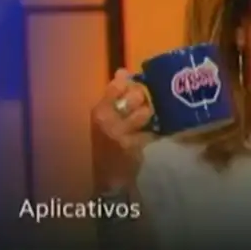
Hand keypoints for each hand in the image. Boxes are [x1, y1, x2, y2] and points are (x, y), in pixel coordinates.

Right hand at [91, 69, 154, 185]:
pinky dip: (152, 135)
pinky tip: (147, 138)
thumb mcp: (104, 119)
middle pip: (135, 95)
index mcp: (98, 110)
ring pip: (145, 112)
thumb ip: (113, 96)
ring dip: (149, 118)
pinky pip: (151, 132)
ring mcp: (119, 132)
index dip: (130, 84)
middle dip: (143, 100)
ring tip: (144, 125)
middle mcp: (106, 119)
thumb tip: (123, 71)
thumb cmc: (106, 146)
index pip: (116, 85)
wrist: (108, 178)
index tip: (133, 88)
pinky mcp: (132, 144)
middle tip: (141, 108)